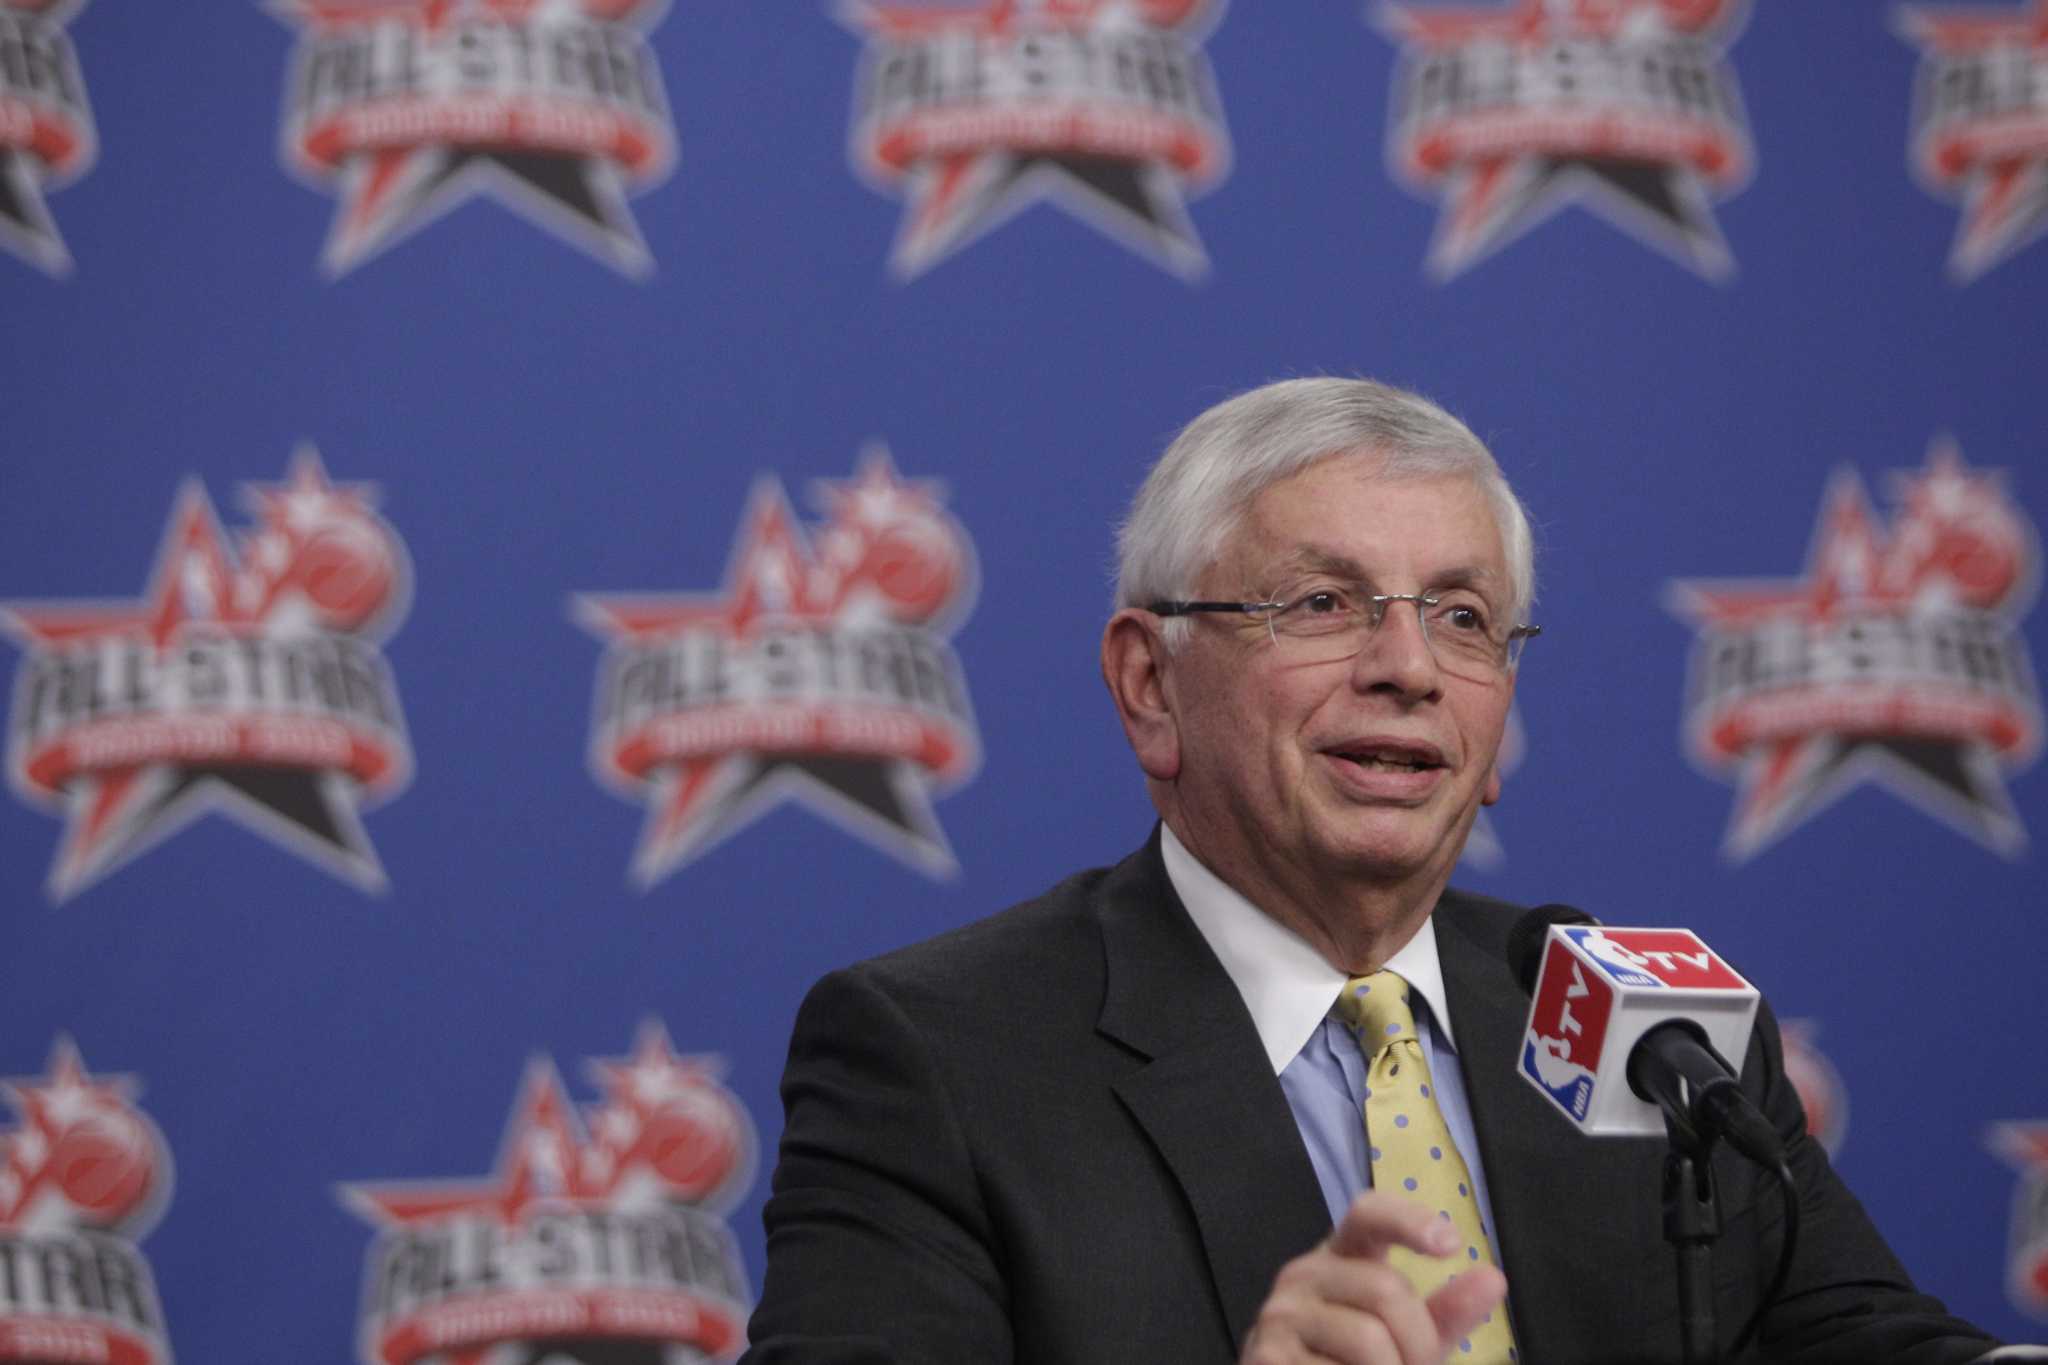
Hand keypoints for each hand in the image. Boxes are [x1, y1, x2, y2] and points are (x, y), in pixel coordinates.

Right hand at [1239, 1191, 1508, 1364]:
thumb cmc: (1354, 1362)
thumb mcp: (1407, 1337)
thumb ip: (1446, 1312)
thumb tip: (1494, 1278)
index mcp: (1340, 1256)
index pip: (1368, 1214)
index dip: (1408, 1220)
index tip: (1450, 1243)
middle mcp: (1302, 1274)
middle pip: (1388, 1290)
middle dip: (1419, 1343)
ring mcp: (1279, 1316)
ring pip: (1369, 1340)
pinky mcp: (1267, 1357)